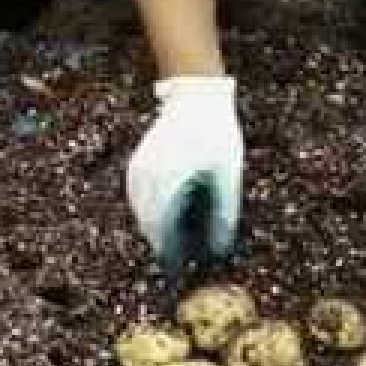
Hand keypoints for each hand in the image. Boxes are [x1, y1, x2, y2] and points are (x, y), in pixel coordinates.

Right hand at [126, 76, 243, 271]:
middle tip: (180, 260)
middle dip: (163, 244)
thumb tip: (219, 248)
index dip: (172, 256)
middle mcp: (145, 181)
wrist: (196, 94)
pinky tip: (166, 214)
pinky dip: (150, 211)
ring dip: (154, 229)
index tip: (182, 271)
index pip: (162, 235)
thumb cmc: (215, 133)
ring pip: (140, 213)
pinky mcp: (138, 163)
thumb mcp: (228, 175)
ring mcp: (138, 170)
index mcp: (167, 186)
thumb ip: (224, 213)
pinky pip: (138, 197)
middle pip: (148, 226)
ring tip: (174, 240)